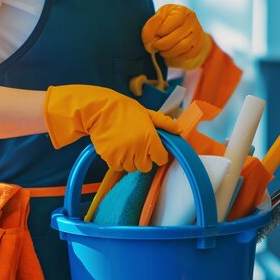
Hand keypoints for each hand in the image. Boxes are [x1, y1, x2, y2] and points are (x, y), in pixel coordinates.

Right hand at [43, 85, 181, 171]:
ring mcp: (124, 155)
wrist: (100, 110)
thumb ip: (164, 123)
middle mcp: (138, 149)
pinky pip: (118, 167)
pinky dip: (117, 161)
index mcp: (150, 138)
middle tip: (137, 147)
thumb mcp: (147, 113)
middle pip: (146, 167)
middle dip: (143, 159)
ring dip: (130, 161)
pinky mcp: (110, 158)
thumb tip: (178, 130)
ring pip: (131, 168)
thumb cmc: (125, 110)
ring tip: (125, 147)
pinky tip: (116, 149)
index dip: (158, 154)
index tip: (152, 150)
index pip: (161, 158)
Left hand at [142, 4, 210, 69]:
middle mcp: (191, 21)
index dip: (161, 31)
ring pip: (182, 47)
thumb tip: (148, 40)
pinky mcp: (197, 46)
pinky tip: (171, 52)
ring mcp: (196, 34)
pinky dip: (176, 56)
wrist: (182, 30)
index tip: (157, 33)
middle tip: (156, 45)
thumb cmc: (168, 22)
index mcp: (181, 11)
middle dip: (162, 44)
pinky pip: (186, 55)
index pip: (172, 22)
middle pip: (176, 37)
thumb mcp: (159, 18)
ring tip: (162, 50)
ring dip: (168, 52)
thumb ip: (152, 25)